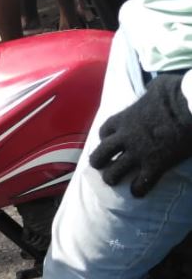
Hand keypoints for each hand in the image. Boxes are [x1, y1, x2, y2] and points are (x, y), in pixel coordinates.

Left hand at [89, 74, 191, 196]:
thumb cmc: (178, 93)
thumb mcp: (157, 87)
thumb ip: (149, 92)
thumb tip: (153, 89)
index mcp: (123, 118)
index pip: (103, 132)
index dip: (105, 139)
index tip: (111, 141)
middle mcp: (125, 138)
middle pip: (99, 155)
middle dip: (99, 162)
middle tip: (104, 166)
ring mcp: (138, 153)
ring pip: (112, 174)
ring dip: (112, 178)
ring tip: (116, 181)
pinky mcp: (155, 165)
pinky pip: (140, 184)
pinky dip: (138, 190)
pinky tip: (139, 192)